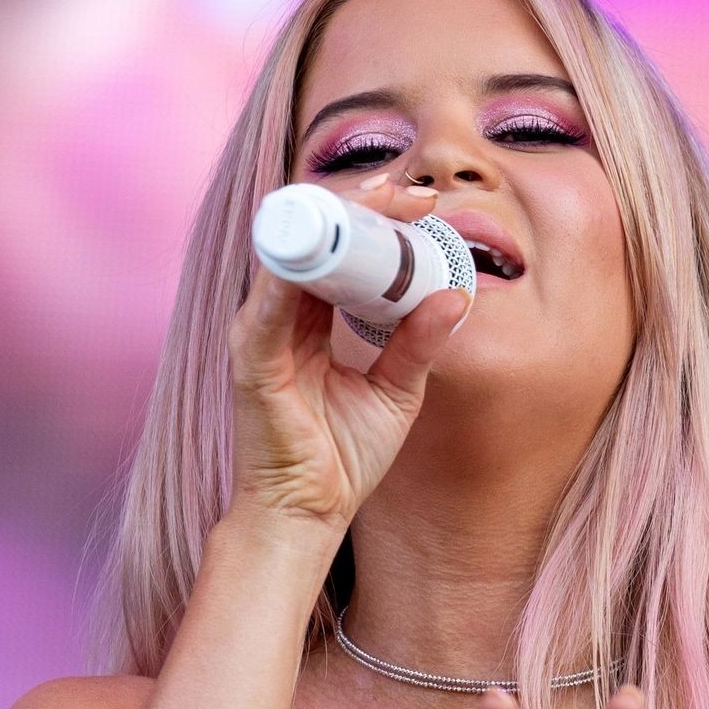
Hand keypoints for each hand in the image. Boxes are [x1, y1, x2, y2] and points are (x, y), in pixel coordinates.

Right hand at [226, 172, 472, 533]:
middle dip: (361, 205)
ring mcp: (259, 331)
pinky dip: (300, 267)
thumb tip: (457, 296)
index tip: (423, 204)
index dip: (375, 218)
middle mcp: (279, 315)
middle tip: (411, 192)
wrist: (307, 515)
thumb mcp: (397, 391)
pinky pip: (270, 300)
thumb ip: (419, 342)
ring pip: (294, 251)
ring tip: (385, 202)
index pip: (338, 248)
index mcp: (309, 318)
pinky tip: (335, 247)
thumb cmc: (342, 457)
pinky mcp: (251, 358)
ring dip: (338, 220)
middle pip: (316, 238)